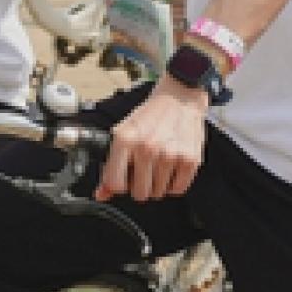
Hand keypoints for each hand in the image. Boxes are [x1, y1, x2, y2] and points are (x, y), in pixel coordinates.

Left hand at [98, 82, 207, 201]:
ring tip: (160, 163)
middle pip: (139, 194)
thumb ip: (111, 165)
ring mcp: (170, 155)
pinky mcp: (189, 160)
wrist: (180, 97)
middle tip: (145, 170)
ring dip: (158, 183)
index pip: (115, 184)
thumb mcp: (124, 133)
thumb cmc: (151, 115)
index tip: (124, 179)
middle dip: (141, 186)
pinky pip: (177, 190)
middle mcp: (147, 148)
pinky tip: (172, 166)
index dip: (119, 185)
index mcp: (125, 139)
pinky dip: (174, 183)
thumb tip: (101, 194)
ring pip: (158, 193)